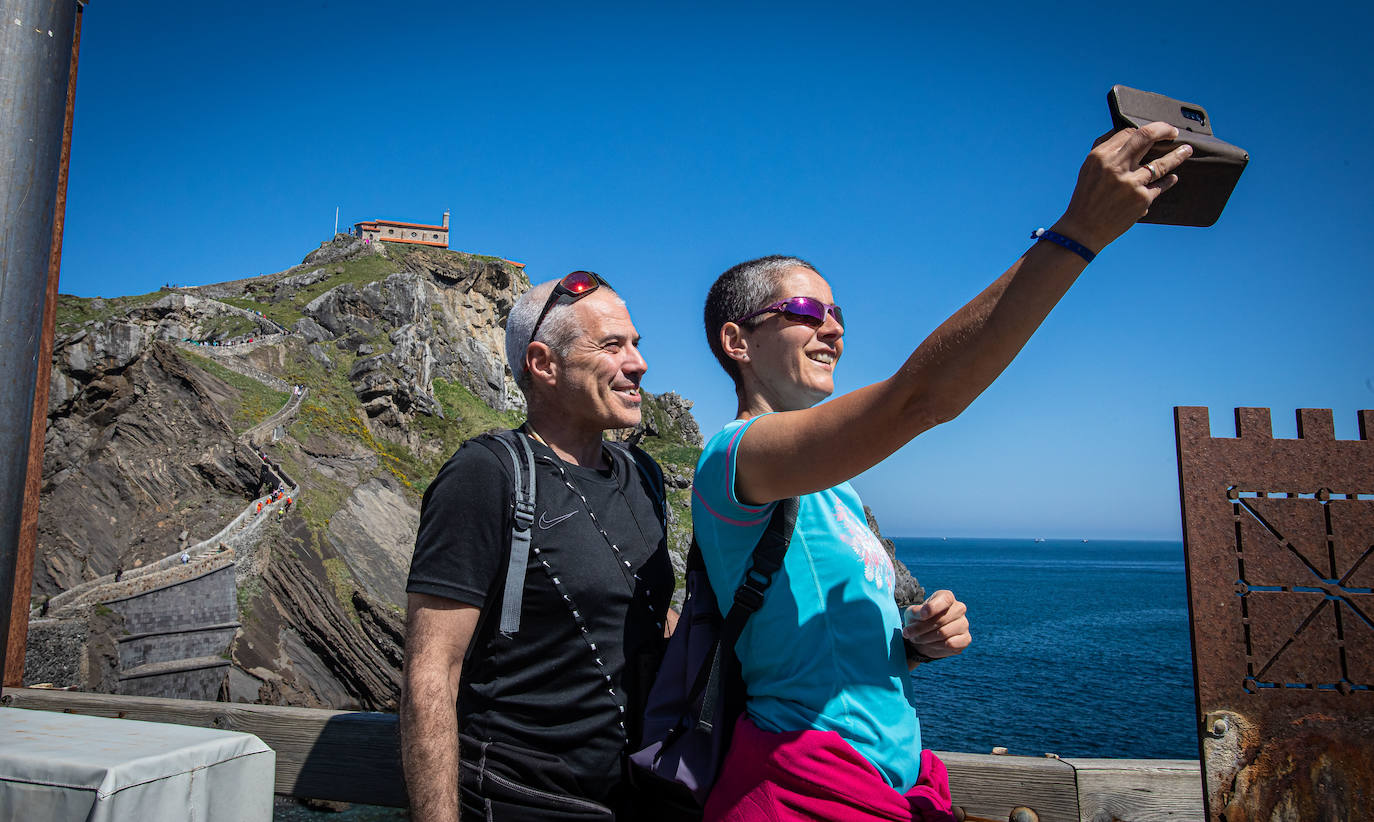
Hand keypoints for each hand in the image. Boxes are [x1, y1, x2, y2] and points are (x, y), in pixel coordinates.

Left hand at [902, 589, 970, 661]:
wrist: (923, 638)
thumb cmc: (918, 621)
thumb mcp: (911, 614)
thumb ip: (916, 611)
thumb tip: (923, 614)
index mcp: (946, 597)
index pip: (945, 599)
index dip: (933, 607)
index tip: (922, 615)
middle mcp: (959, 608)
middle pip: (941, 620)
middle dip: (921, 628)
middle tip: (908, 633)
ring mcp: (964, 624)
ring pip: (944, 633)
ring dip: (926, 638)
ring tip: (918, 639)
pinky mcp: (966, 639)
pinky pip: (951, 644)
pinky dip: (936, 646)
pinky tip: (930, 644)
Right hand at [1053, 121, 1192, 253]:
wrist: (1084, 229)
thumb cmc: (1086, 197)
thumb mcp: (1088, 169)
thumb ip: (1105, 150)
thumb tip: (1125, 133)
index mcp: (1101, 156)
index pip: (1128, 132)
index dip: (1143, 130)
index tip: (1153, 131)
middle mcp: (1115, 167)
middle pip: (1147, 137)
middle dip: (1164, 130)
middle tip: (1174, 132)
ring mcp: (1130, 183)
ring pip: (1161, 163)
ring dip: (1178, 155)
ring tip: (1187, 150)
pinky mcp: (1141, 199)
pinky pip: (1160, 185)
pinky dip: (1168, 181)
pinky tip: (1173, 178)